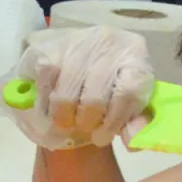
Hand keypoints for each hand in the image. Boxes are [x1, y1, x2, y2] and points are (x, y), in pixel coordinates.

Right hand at [6, 25, 153, 149]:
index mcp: (135, 55)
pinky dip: (45, 99)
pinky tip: (51, 103)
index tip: (102, 136)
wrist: (85, 52)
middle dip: (86, 123)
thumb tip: (131, 141)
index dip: (114, 121)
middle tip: (83, 129)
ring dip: (64, 117)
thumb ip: (136, 122)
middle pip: (94, 98)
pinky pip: (45, 81)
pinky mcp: (50, 44)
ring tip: (66, 121)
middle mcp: (108, 41)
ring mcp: (78, 40)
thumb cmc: (112, 82)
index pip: (128, 92)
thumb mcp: (132, 99)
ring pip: (66, 94)